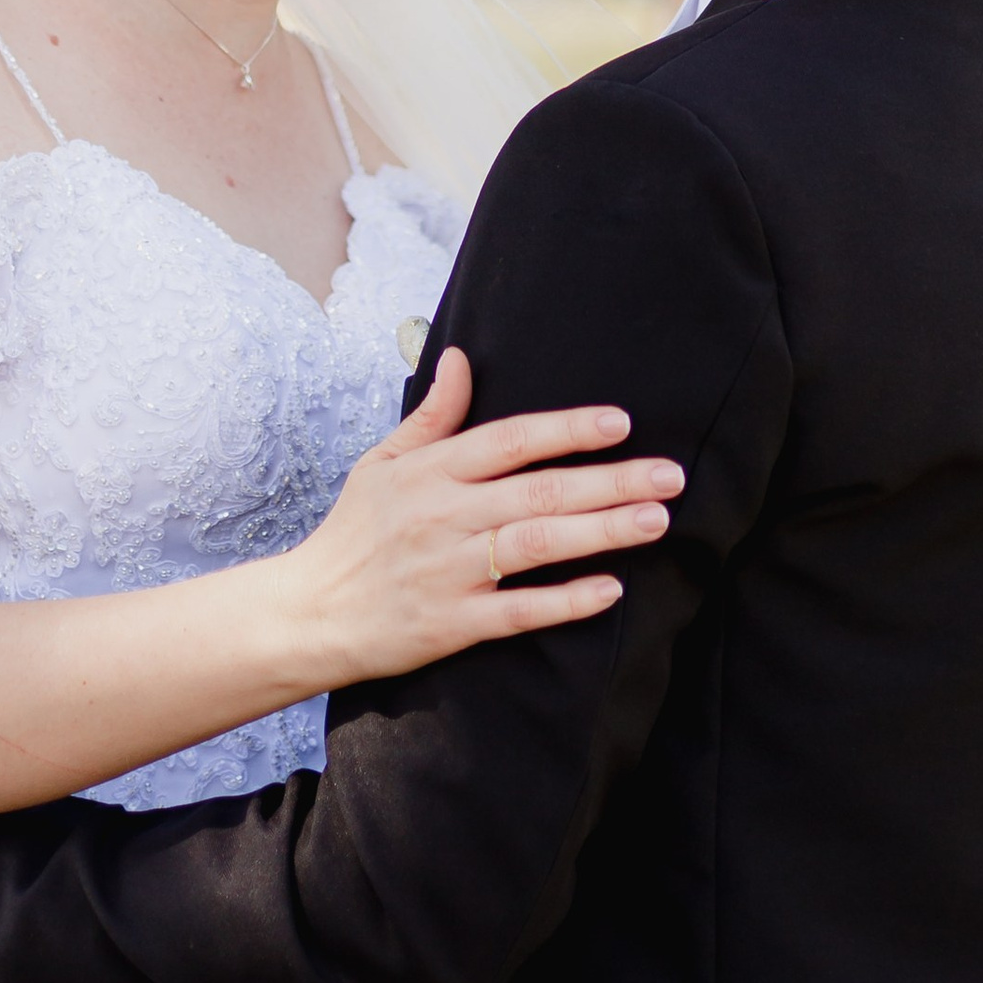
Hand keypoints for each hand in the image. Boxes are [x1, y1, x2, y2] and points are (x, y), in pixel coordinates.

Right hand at [277, 345, 679, 689]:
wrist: (311, 612)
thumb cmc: (354, 532)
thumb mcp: (382, 463)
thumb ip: (432, 416)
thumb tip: (459, 357)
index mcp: (431, 472)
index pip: (510, 440)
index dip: (566, 429)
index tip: (621, 423)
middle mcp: (444, 515)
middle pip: (539, 491)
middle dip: (610, 481)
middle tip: (671, 476)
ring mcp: (450, 571)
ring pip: (536, 545)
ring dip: (600, 531)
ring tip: (655, 521)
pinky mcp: (452, 624)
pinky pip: (518, 611)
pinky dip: (565, 601)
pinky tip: (609, 590)